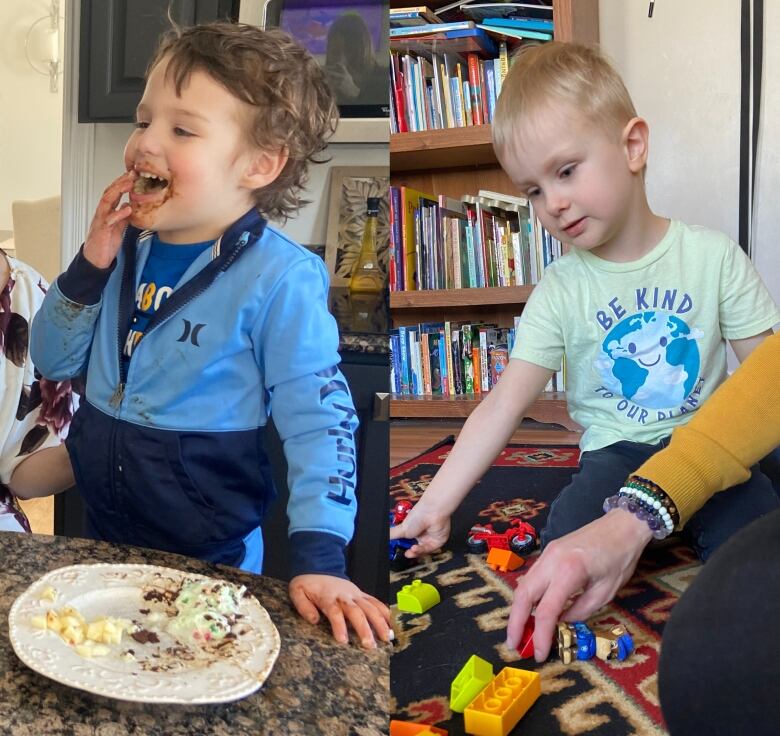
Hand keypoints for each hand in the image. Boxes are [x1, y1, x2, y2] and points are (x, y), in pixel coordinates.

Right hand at [83, 171, 136, 268]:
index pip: (114, 192)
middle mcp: (102, 213)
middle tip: (132, 173)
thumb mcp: (118, 227)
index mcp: (107, 211)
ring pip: (107, 201)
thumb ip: (123, 216)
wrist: (95, 259)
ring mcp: (101, 220)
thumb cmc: (105, 243)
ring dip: (118, 191)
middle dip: (120, 181)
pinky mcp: (102, 231)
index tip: (134, 174)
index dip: (122, 182)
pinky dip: (118, 213)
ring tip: (129, 184)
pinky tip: (127, 209)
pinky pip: (109, 220)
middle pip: (109, 192)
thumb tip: (129, 206)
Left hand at [289, 574, 391, 648]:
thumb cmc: (308, 584)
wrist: (319, 566)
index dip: (339, 625)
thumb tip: (314, 620)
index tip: (343, 641)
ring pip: (370, 606)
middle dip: (364, 628)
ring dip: (380, 622)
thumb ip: (303, 606)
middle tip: (370, 645)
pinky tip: (392, 624)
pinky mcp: (361, 594)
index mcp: (328, 596)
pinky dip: (385, 612)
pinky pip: (375, 602)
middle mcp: (345, 595)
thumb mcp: (297, 592)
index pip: (335, 611)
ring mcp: (356, 594)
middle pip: (357, 611)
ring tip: (387, 638)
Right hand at [389, 498, 450, 557]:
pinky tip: (416, 548)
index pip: (408, 544)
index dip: (404, 549)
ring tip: (410, 551)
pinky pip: (430, 549)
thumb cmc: (418, 515)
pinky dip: (422, 550)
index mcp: (413, 532)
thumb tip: (384, 539)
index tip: (399, 552)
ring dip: (416, 552)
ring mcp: (430, 539)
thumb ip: (392, 535)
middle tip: (406, 554)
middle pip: (416, 550)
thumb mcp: (401, 528)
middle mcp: (422, 536)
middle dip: (411, 553)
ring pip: (422, 551)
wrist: (432, 511)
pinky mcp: (438, 542)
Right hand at [506, 509, 652, 661]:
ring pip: (523, 584)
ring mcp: (546, 553)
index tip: (538, 654)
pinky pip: (532, 576)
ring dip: (518, 609)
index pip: (547, 611)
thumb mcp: (606, 591)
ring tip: (519, 631)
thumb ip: (581, 610)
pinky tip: (530, 610)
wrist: (621, 525)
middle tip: (513, 644)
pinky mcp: (548, 551)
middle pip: (523, 595)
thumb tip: (562, 624)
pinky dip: (527, 596)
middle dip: (515, 622)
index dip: (540, 635)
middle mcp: (551, 561)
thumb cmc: (620, 558)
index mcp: (569, 572)